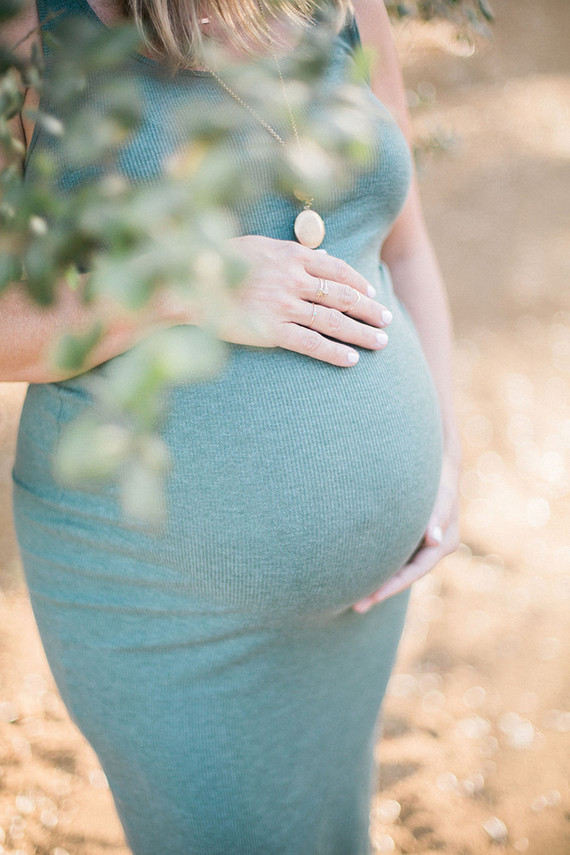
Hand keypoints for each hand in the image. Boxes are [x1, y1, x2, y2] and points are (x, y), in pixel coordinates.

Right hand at [213, 236, 392, 366]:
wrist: (187, 285)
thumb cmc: (217, 261)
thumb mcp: (257, 245)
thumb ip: (290, 251)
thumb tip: (319, 253)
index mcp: (291, 255)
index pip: (336, 269)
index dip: (358, 283)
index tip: (372, 293)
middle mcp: (293, 279)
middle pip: (342, 296)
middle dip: (369, 309)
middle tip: (387, 320)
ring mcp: (284, 305)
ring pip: (333, 320)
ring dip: (361, 332)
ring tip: (381, 342)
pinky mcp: (271, 330)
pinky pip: (310, 343)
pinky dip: (334, 352)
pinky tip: (352, 360)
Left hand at [352, 452, 460, 612]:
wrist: (437, 461)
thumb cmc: (438, 477)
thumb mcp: (442, 493)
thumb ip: (439, 514)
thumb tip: (432, 540)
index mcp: (443, 543)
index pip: (416, 571)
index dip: (395, 585)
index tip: (374, 596)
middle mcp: (433, 548)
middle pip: (406, 576)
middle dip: (383, 591)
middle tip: (357, 607)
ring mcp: (422, 545)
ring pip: (400, 570)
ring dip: (380, 582)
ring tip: (353, 598)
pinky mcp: (411, 538)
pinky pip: (396, 558)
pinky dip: (381, 567)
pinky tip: (360, 573)